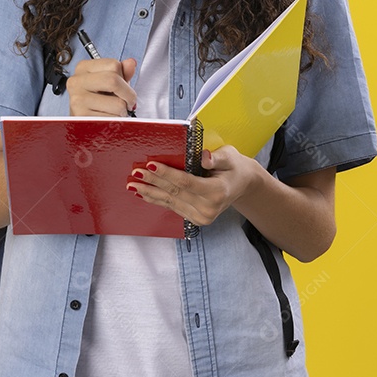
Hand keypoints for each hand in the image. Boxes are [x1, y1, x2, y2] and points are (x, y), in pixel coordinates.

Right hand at [66, 58, 137, 115]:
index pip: (114, 64)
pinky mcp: (82, 118)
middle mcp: (76, 82)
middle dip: (128, 94)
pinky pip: (113, 119)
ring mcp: (78, 100)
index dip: (124, 77)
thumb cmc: (97, 101)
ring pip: (117, 103)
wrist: (83, 123)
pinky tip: (108, 119)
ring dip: (123, 111)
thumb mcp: (109, 83)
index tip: (123, 87)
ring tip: (114, 112)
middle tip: (129, 102)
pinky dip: (117, 122)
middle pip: (113, 81)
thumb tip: (131, 63)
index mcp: (83, 68)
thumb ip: (122, 72)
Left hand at [126, 145, 262, 225]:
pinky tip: (144, 194)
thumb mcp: (229, 156)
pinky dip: (157, 199)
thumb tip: (203, 157)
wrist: (242, 184)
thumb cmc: (234, 166)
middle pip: (175, 193)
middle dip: (153, 182)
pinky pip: (173, 207)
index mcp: (217, 192)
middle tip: (135, 174)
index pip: (186, 182)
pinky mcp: (196, 220)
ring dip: (150, 193)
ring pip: (170, 202)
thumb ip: (216, 157)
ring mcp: (202, 217)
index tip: (151, 165)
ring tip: (133, 185)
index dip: (167, 174)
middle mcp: (209, 208)